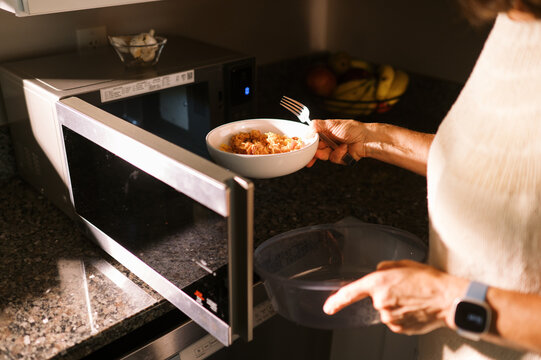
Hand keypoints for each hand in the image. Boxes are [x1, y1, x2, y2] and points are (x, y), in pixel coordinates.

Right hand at [306, 119, 368, 166]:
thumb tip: (305, 131)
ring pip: (323, 156)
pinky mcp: (339, 157)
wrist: (366, 139)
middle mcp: (328, 141)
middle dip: (314, 152)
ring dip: (330, 152)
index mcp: (325, 132)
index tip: (301, 148)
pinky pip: (333, 159)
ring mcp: (333, 150)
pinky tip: (346, 148)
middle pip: (315, 149)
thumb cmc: (352, 129)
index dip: (306, 144)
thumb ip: (316, 126)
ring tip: (338, 147)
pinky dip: (339, 154)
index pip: (311, 139)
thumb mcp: (331, 124)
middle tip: (313, 154)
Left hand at [323, 260, 467, 334]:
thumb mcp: (405, 264)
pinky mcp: (399, 329)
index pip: (350, 292)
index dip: (336, 300)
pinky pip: (395, 321)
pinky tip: (415, 309)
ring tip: (413, 299)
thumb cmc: (430, 280)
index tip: (328, 307)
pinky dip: (403, 316)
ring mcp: (389, 317)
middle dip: (386, 295)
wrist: (449, 300)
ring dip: (395, 306)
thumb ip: (385, 268)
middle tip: (405, 290)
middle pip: (375, 300)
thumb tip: (379, 271)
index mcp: (379, 282)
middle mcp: (381, 301)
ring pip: (386, 311)